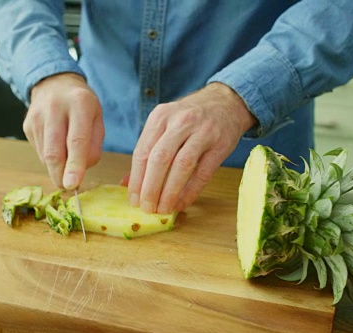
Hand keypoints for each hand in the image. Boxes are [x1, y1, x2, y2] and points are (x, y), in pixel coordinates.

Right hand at [24, 73, 104, 189]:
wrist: (55, 83)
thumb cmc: (82, 105)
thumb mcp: (97, 119)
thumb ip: (94, 145)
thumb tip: (81, 170)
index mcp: (79, 103)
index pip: (76, 141)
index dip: (75, 165)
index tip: (72, 185)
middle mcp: (55, 108)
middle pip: (54, 152)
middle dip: (60, 175)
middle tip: (68, 187)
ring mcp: (37, 117)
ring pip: (45, 155)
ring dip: (57, 167)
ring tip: (67, 156)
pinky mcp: (27, 125)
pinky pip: (39, 151)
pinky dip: (50, 158)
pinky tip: (57, 146)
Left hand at [127, 82, 256, 213]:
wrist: (226, 102)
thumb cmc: (189, 118)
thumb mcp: (165, 125)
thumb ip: (147, 152)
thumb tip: (126, 184)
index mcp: (160, 117)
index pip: (142, 151)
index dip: (136, 179)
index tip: (133, 200)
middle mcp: (180, 122)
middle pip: (160, 159)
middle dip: (151, 188)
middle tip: (147, 208)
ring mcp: (202, 132)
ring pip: (181, 166)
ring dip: (170, 192)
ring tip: (163, 209)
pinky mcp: (220, 145)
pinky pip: (203, 173)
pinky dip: (190, 191)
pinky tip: (182, 203)